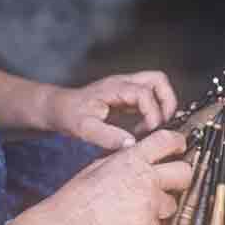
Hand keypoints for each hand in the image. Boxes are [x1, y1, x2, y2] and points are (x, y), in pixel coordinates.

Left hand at [45, 71, 178, 149]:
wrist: (58, 108)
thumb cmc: (68, 115)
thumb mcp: (84, 129)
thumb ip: (107, 136)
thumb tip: (132, 144)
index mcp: (115, 88)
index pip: (145, 93)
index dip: (152, 113)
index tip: (149, 131)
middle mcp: (123, 84)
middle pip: (158, 80)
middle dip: (166, 102)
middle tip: (161, 125)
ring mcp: (126, 88)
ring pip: (156, 86)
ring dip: (162, 106)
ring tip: (154, 128)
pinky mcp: (126, 97)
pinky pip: (149, 98)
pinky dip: (153, 111)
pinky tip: (142, 130)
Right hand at [54, 130, 192, 224]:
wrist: (73, 222)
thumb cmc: (80, 194)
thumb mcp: (100, 164)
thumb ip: (125, 159)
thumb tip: (138, 155)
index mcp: (133, 158)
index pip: (168, 140)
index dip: (178, 142)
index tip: (179, 147)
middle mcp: (147, 178)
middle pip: (185, 172)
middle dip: (180, 177)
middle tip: (170, 181)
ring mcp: (150, 203)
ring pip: (173, 203)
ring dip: (161, 206)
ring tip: (140, 208)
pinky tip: (133, 224)